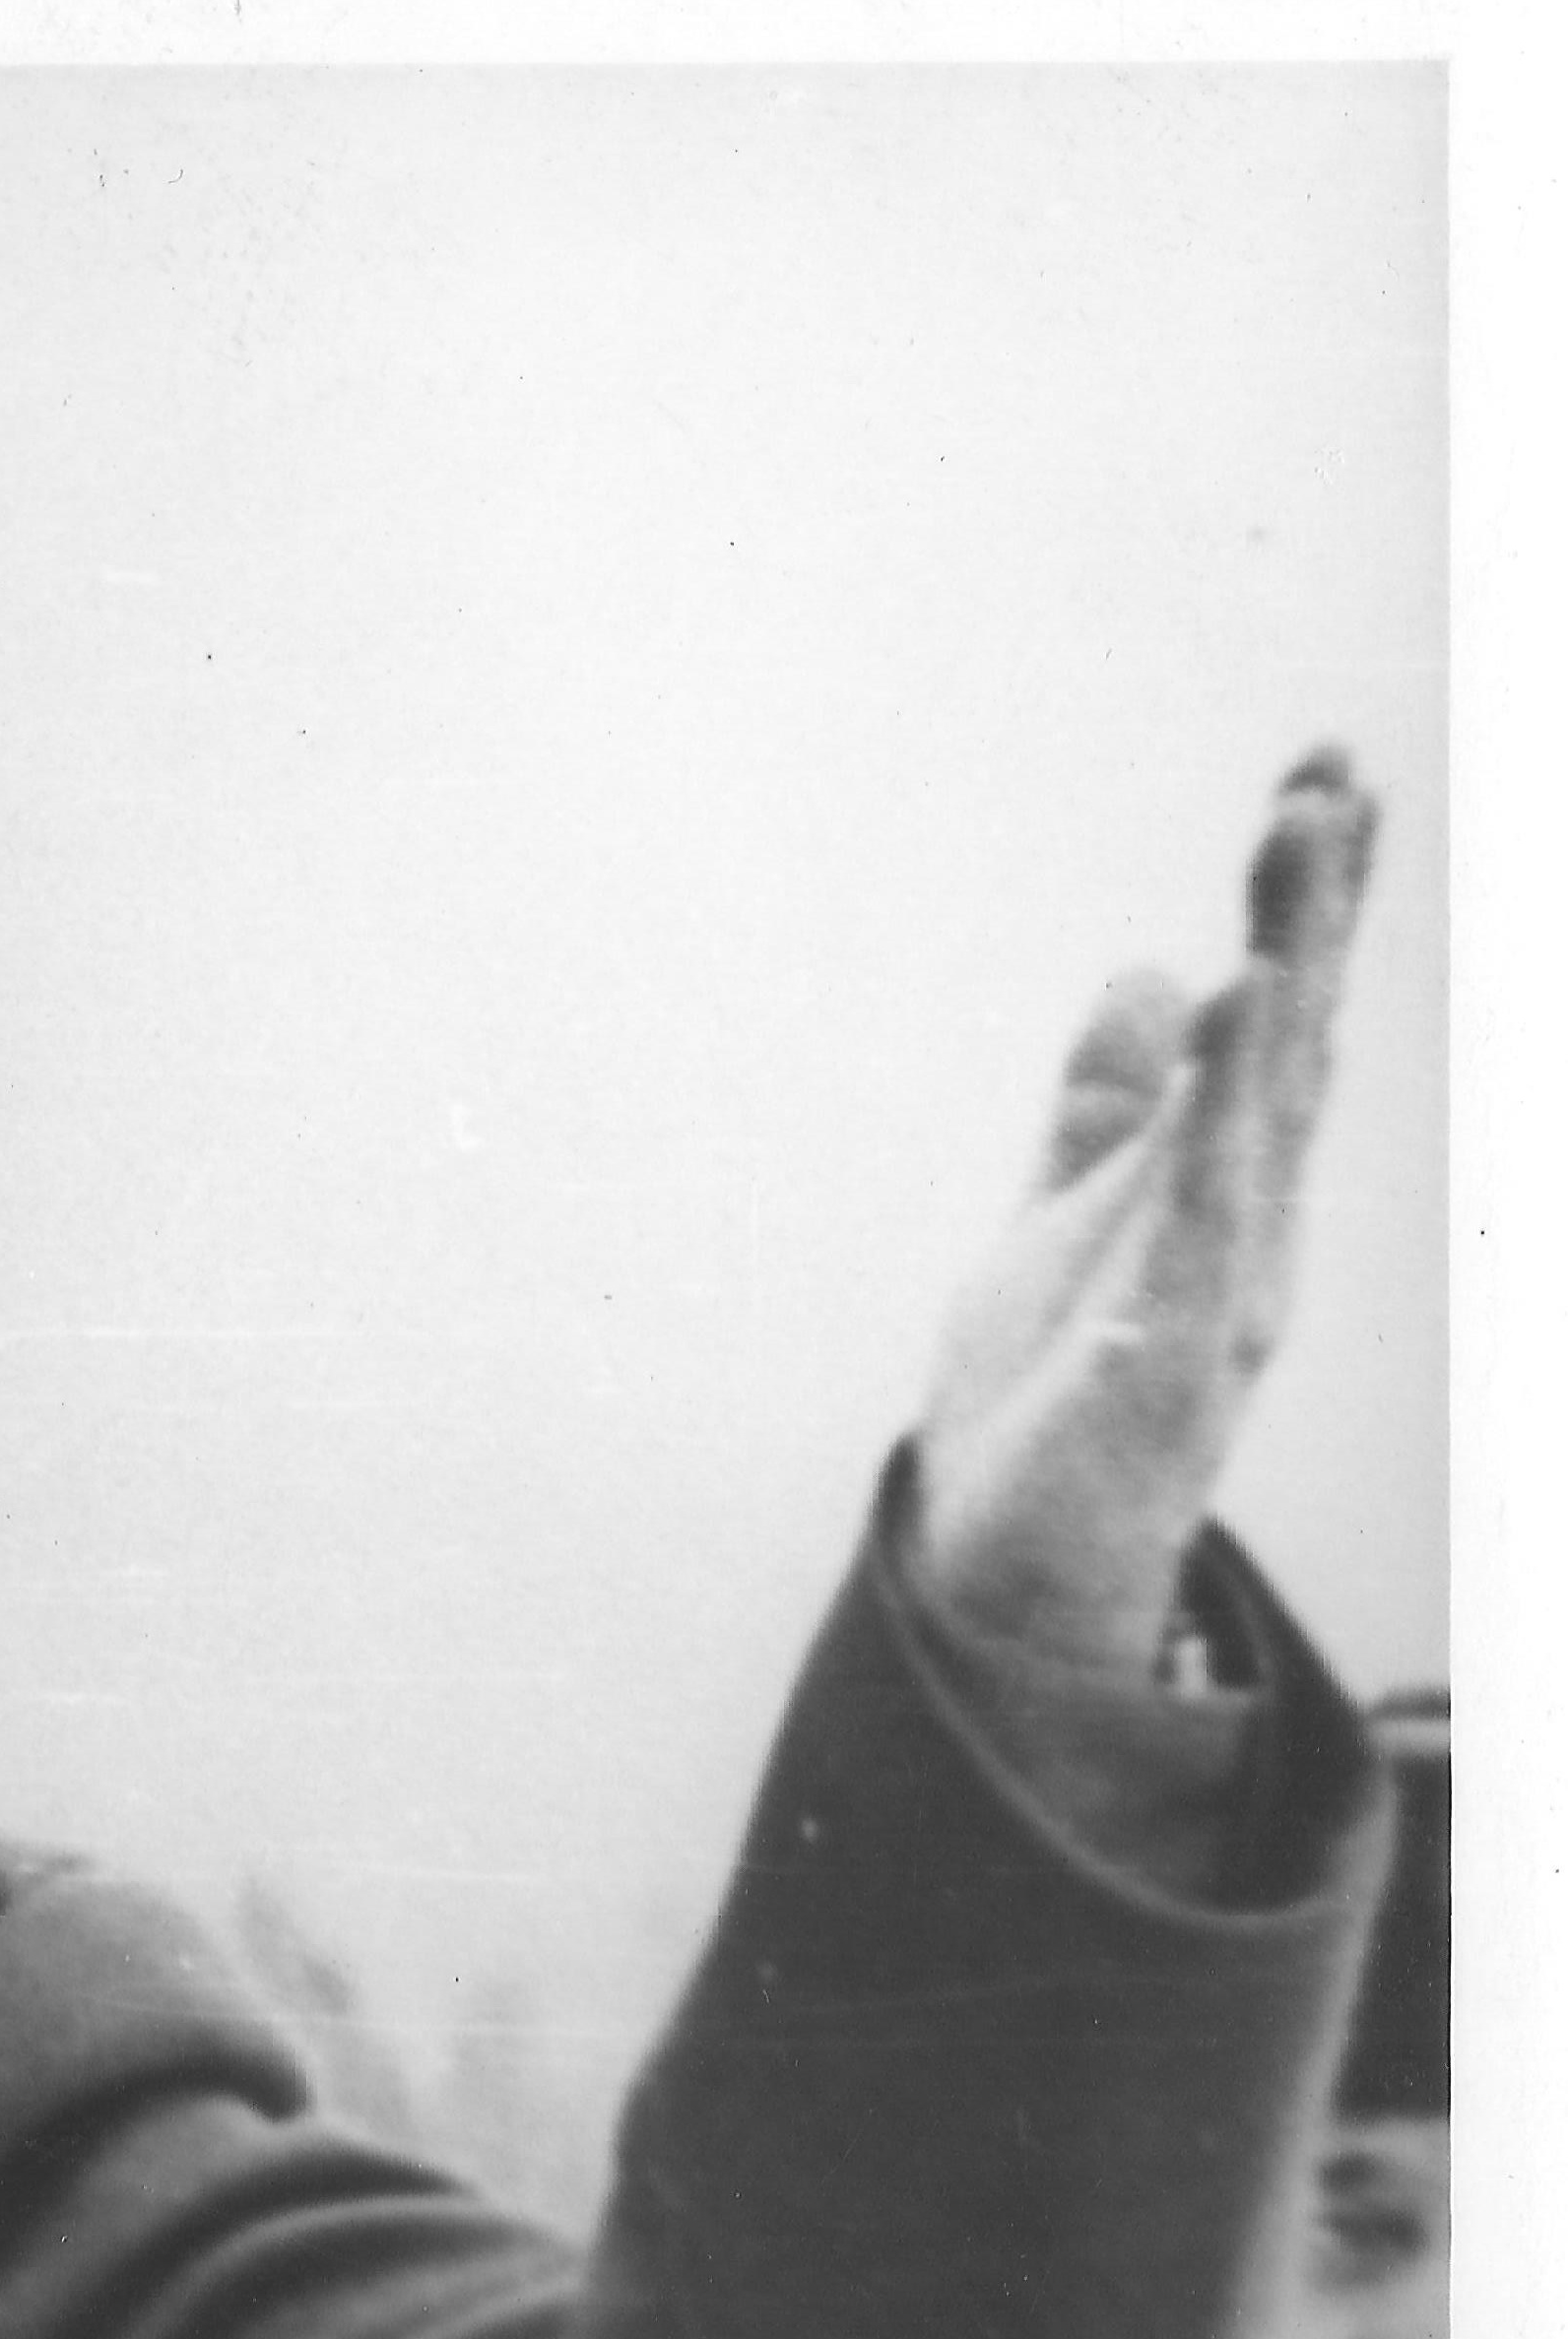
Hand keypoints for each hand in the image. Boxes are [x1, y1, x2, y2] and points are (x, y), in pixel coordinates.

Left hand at [911, 753, 1380, 1677]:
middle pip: (1289, 1055)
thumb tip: (1148, 970)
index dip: (1305, 903)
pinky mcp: (1153, 1379)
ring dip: (1266, 1020)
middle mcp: (1247, 1231)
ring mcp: (1213, 1304)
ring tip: (1274, 903)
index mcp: (1228, 1184)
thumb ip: (1110, 1106)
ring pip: (1252, 1142)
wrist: (1014, 1566)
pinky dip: (1200, 1179)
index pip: (1280, 1020)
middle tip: (1322, 786)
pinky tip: (1224, 1054)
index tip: (1325, 772)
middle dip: (1308, 922)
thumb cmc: (1051, 1395)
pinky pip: (1184, 1268)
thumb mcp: (1067, 1212)